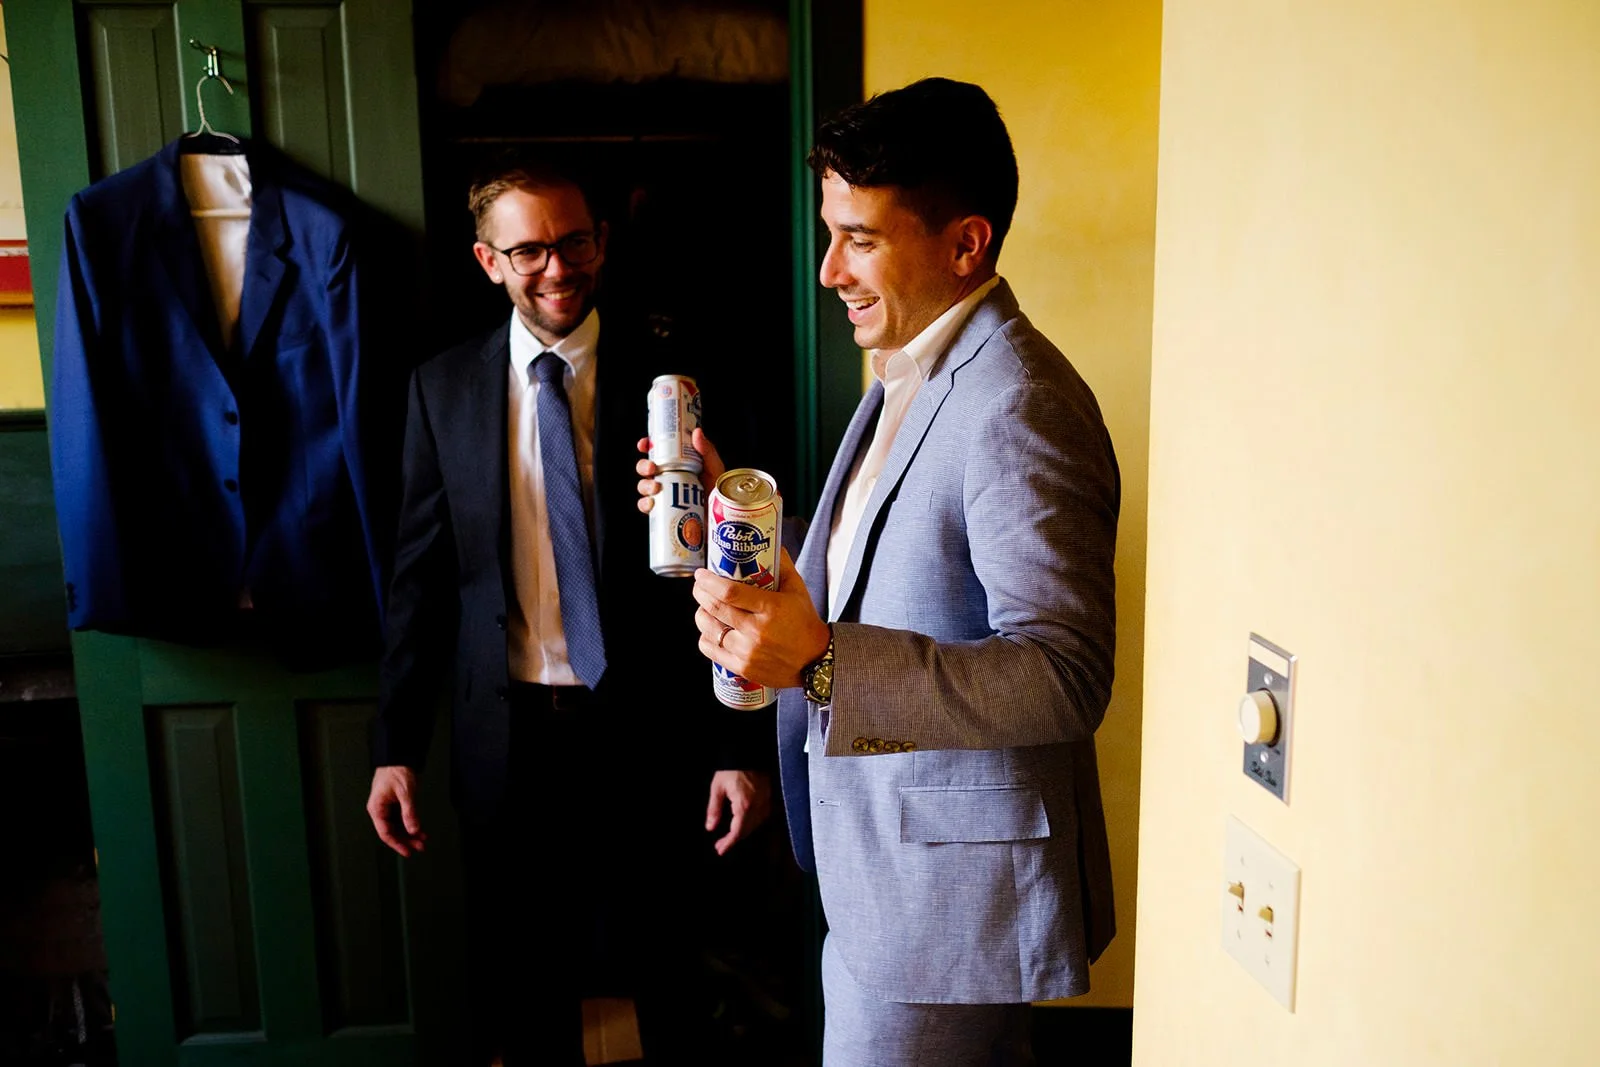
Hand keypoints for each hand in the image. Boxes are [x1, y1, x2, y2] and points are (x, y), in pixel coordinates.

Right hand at [366, 766, 426, 856]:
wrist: (398, 756)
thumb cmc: (397, 771)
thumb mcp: (405, 793)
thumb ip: (409, 813)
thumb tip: (414, 830)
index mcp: (377, 808)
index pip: (385, 832)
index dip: (397, 844)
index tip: (407, 852)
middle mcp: (380, 810)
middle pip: (392, 831)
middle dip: (406, 840)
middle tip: (420, 847)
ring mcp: (387, 807)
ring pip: (398, 826)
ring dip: (410, 833)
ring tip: (422, 840)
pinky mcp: (394, 804)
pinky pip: (401, 819)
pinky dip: (411, 824)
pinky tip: (420, 830)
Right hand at [636, 427, 725, 513]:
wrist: (721, 521)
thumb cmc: (719, 493)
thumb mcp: (715, 469)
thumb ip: (707, 451)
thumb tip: (696, 432)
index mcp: (677, 465)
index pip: (658, 452)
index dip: (647, 446)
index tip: (644, 444)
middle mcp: (668, 479)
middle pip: (646, 468)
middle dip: (643, 466)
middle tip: (651, 468)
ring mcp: (664, 495)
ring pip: (644, 486)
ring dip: (644, 485)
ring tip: (655, 488)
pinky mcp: (663, 513)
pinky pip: (647, 507)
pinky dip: (645, 505)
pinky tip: (652, 504)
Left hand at [694, 547, 830, 689]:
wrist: (815, 660)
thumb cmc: (804, 622)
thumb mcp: (797, 590)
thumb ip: (782, 566)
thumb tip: (770, 544)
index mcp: (770, 608)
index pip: (730, 592)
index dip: (709, 581)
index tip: (701, 574)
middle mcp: (756, 631)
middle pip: (715, 608)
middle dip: (701, 594)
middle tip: (700, 586)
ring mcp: (748, 651)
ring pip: (709, 629)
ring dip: (702, 615)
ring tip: (705, 608)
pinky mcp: (743, 667)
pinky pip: (711, 650)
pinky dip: (705, 637)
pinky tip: (711, 630)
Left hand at [705, 770, 771, 854]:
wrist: (750, 753)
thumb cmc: (732, 768)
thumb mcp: (717, 788)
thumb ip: (714, 809)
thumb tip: (710, 827)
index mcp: (744, 806)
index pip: (737, 832)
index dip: (728, 843)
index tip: (719, 850)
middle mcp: (758, 808)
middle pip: (747, 831)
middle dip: (733, 840)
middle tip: (721, 845)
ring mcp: (766, 803)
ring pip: (755, 826)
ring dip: (742, 832)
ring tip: (729, 836)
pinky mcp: (770, 798)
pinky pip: (762, 817)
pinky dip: (751, 824)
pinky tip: (743, 823)